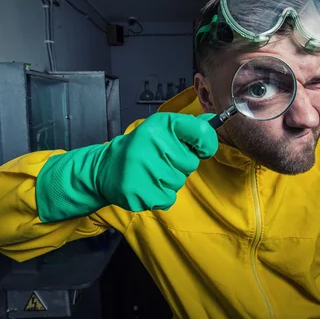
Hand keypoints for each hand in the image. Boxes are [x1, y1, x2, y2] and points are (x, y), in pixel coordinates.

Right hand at [94, 112, 217, 211]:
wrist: (105, 169)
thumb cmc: (140, 148)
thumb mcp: (160, 129)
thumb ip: (188, 126)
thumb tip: (214, 120)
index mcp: (161, 124)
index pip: (201, 132)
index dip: (207, 143)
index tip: (201, 148)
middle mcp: (154, 143)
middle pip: (191, 163)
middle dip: (180, 165)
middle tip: (159, 161)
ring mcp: (147, 169)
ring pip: (179, 181)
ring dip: (169, 181)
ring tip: (150, 173)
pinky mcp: (142, 193)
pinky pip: (169, 198)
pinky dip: (160, 195)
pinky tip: (146, 186)